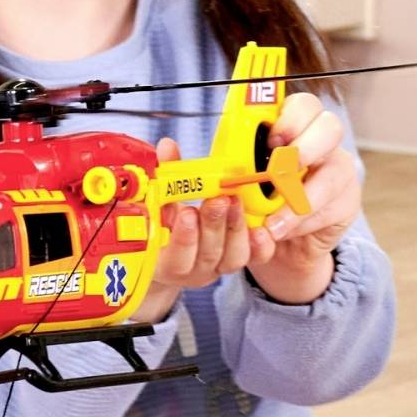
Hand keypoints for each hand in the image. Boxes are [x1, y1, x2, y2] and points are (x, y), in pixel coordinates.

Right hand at [132, 136, 255, 325]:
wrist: (170, 253)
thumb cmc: (160, 224)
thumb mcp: (155, 203)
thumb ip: (163, 175)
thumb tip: (167, 146)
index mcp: (165, 262)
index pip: (174, 258)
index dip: (183, 238)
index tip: (186, 212)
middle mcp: (192, 270)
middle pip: (207, 255)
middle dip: (213, 226)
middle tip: (218, 201)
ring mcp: (216, 267)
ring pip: (232, 256)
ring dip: (235, 228)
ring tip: (234, 202)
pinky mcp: (236, 261)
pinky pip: (252, 257)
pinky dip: (259, 244)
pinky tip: (260, 227)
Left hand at [247, 92, 361, 304]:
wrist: (276, 239)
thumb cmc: (256, 200)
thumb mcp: (241, 179)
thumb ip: (238, 168)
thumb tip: (222, 173)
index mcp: (293, 127)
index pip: (304, 105)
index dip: (291, 119)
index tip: (272, 140)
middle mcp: (322, 142)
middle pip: (330, 127)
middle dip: (306, 147)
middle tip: (279, 172)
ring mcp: (339, 169)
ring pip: (336, 171)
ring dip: (302, 197)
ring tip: (274, 221)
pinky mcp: (348, 201)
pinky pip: (334, 206)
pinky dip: (305, 221)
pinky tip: (284, 230)